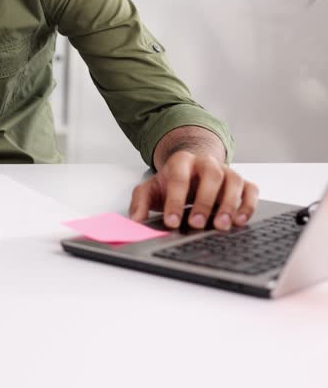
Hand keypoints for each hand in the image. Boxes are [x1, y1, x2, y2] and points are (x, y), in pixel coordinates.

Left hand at [129, 151, 259, 230]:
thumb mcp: (149, 189)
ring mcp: (226, 171)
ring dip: (229, 204)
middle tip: (196, 224)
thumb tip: (136, 221)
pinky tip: (239, 221)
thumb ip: (140, 202)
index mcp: (181, 161)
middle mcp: (206, 163)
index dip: (175, 201)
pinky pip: (251, 190)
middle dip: (204, 202)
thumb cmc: (170, 182)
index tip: (172, 222)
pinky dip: (248, 205)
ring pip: (234, 181)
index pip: (179, 178)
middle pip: (211, 176)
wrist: (190, 169)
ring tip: (221, 226)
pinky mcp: (241, 182)